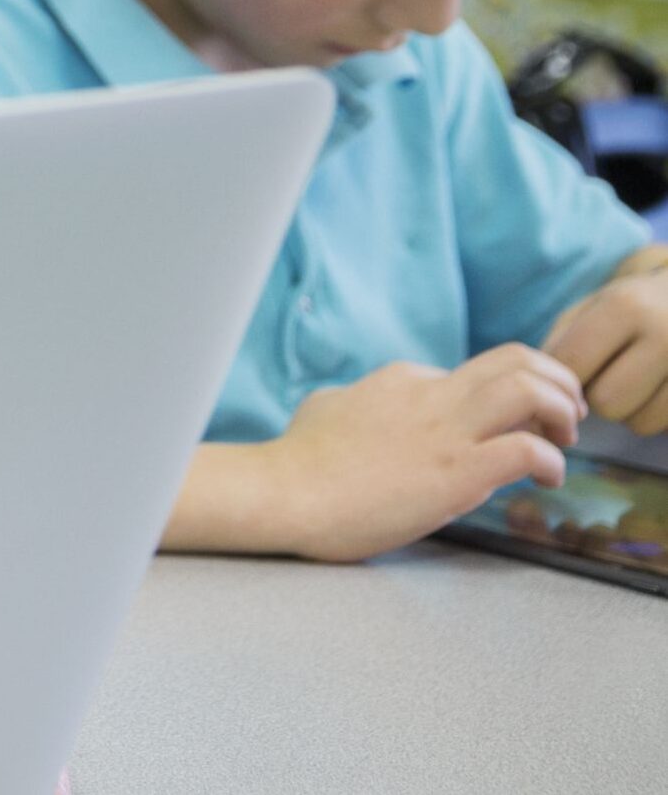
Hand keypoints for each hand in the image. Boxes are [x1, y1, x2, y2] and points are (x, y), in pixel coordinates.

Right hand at [257, 345, 583, 561]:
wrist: (285, 492)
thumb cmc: (297, 461)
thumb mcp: (327, 407)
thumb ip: (358, 400)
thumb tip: (361, 404)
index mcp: (404, 379)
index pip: (475, 374)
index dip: (504, 398)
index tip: (509, 426)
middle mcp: (431, 394)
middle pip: (517, 359)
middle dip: (556, 380)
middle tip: (567, 414)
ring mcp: (446, 431)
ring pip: (530, 389)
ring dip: (561, 409)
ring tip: (565, 438)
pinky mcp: (459, 471)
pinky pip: (528, 450)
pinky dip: (551, 461)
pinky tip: (545, 481)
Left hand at [544, 248, 667, 433]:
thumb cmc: (632, 305)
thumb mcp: (593, 306)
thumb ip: (562, 342)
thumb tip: (544, 391)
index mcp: (626, 307)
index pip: (573, 364)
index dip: (559, 380)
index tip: (565, 376)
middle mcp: (665, 333)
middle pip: (606, 402)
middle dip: (595, 397)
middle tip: (603, 379)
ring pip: (639, 421)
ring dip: (626, 410)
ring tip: (631, 383)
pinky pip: (662, 425)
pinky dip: (651, 414)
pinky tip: (652, 390)